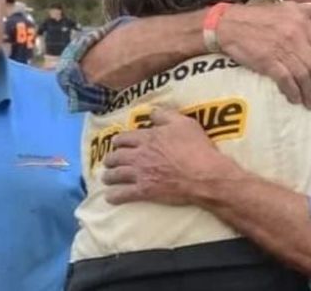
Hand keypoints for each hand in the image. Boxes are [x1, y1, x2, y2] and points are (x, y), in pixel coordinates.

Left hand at [102, 108, 241, 205]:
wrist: (203, 174)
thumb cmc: (196, 147)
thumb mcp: (184, 123)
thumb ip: (165, 115)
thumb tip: (151, 113)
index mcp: (147, 137)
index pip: (124, 138)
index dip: (118, 141)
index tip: (116, 143)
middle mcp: (138, 155)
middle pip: (115, 156)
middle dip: (110, 159)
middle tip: (109, 162)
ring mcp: (139, 174)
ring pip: (115, 175)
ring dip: (108, 176)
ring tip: (106, 178)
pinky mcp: (144, 191)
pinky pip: (122, 194)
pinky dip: (113, 196)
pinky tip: (109, 197)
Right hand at [217, 2, 310, 108]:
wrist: (231, 24)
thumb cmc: (262, 15)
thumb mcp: (291, 7)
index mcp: (303, 23)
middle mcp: (295, 37)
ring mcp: (282, 51)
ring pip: (304, 76)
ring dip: (310, 93)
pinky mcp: (268, 62)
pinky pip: (286, 81)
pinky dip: (293, 92)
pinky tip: (296, 99)